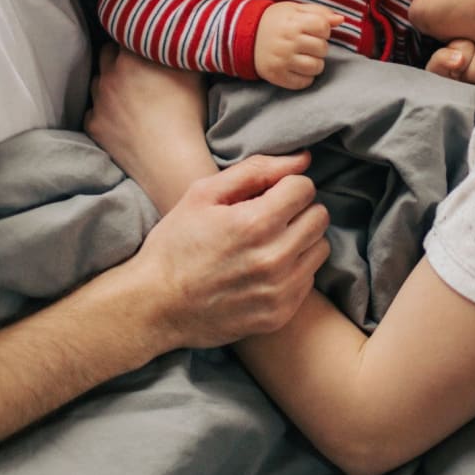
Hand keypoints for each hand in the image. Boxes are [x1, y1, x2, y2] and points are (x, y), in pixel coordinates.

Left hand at [86, 44, 214, 212]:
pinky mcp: (94, 125)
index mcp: (132, 56)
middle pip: (108, 53)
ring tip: (132, 94)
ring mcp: (98, 101)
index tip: (148, 42)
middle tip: (140, 67)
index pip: (126, 32)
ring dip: (111, 82)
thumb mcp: (193, 73)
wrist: (171, 160)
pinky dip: (106, 110)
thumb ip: (181, 49)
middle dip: (121, 56)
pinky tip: (124, 118)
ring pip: (99, 81)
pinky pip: (95, 110)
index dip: (138, 35)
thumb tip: (180, 36)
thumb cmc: (188, 115)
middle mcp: (109, 74)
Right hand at [129, 153, 330, 347]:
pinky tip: (264, 270)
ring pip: (319, 248)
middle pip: (319, 216)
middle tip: (270, 217)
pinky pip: (309, 280)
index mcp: (255, 223)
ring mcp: (279, 290)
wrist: (155, 307)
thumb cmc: (175, 244)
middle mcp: (274, 258)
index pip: (304, 188)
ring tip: (269, 243)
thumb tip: (303, 160)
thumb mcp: (203, 194)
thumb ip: (256, 170)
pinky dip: (294, 270)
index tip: (268, 194)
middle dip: (297, 210)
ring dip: (301, 240)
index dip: (285, 185)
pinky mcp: (280, 314)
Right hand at [254, 2, 343, 89]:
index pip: (324, 28)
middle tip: (307, 45)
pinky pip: (304, 83)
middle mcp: (288, 41)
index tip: (314, 31)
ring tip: (304, 57)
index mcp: (293, 22)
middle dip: (319, 47)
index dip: (323, 30)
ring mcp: (282, 60)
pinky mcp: (277, 75)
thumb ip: (319, 12)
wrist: (245, 36)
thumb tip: (341, 20)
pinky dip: (305, 77)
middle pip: (323, 49)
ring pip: (316, 67)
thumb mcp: (295, 9)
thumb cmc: (275, 21)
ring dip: (315, 63)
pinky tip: (298, 68)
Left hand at [426, 39, 474, 95]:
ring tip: (471, 87)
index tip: (453, 73)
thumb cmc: (441, 80)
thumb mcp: (436, 69)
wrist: (449, 97)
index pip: (467, 47)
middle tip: (462, 81)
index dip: (461, 63)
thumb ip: (442, 59)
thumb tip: (460, 59)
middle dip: (471, 74)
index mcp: (462, 43)